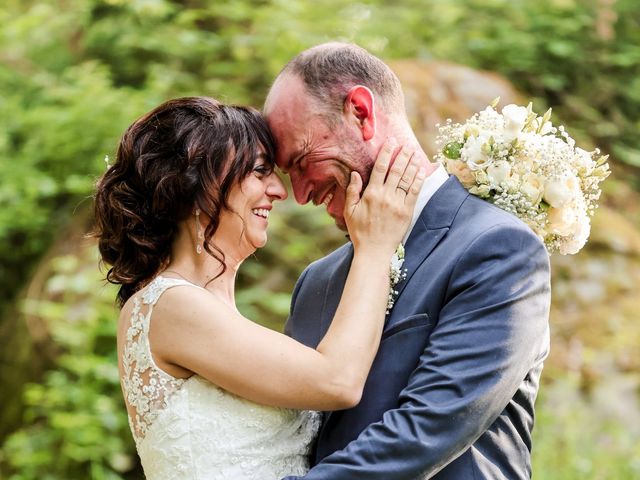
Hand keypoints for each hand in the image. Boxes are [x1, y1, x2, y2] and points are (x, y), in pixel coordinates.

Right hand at [344, 139, 425, 256]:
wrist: (374, 251)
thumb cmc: (360, 232)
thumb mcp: (349, 211)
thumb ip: (352, 191)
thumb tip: (355, 173)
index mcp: (371, 194)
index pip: (380, 168)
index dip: (386, 153)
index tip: (391, 142)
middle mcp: (385, 196)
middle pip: (396, 170)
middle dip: (402, 155)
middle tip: (407, 144)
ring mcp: (398, 204)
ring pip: (406, 179)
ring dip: (412, 164)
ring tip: (415, 152)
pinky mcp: (407, 212)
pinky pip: (414, 192)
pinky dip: (418, 180)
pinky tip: (421, 170)